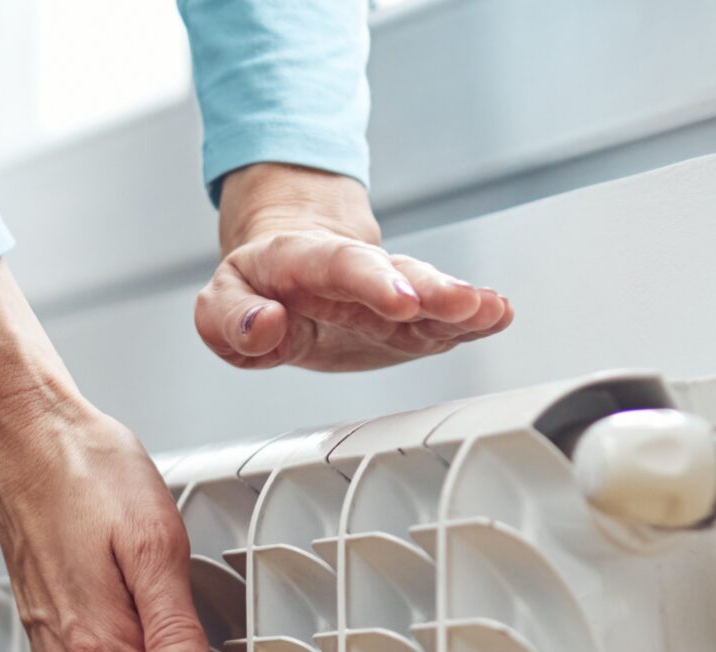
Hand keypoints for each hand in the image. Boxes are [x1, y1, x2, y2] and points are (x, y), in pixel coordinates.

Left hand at [198, 164, 511, 372]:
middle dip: (432, 290)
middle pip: (396, 274)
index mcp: (304, 262)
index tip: (401, 301)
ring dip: (461, 306)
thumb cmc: (254, 287)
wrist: (288, 270)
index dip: (373, 281)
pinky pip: (438, 320)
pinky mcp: (404, 321)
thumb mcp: (219, 303)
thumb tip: (266, 324)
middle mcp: (353, 273)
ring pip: (425, 296)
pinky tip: (497, 317)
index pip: (340, 266)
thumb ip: (229, 319)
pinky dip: (467, 322)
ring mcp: (384, 297)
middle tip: (465, 304)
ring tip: (494, 311)